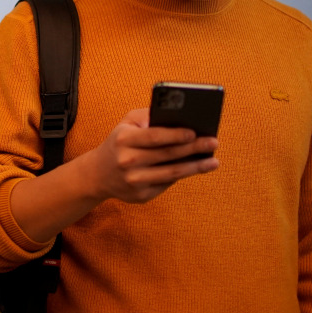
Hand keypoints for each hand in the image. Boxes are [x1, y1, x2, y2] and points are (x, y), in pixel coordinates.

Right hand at [85, 108, 218, 203]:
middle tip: (214, 142)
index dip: (176, 135)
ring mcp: (134, 181)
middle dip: (194, 148)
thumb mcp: (126, 123)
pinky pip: (167, 184)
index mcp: (124, 140)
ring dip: (196, 167)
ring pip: (172, 173)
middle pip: (167, 154)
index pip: (154, 137)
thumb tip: (179, 117)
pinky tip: (196, 168)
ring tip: (214, 161)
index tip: (195, 132)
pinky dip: (183, 175)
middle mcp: (127, 161)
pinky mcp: (141, 196)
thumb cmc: (120, 142)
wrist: (98, 174)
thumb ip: (149, 116)